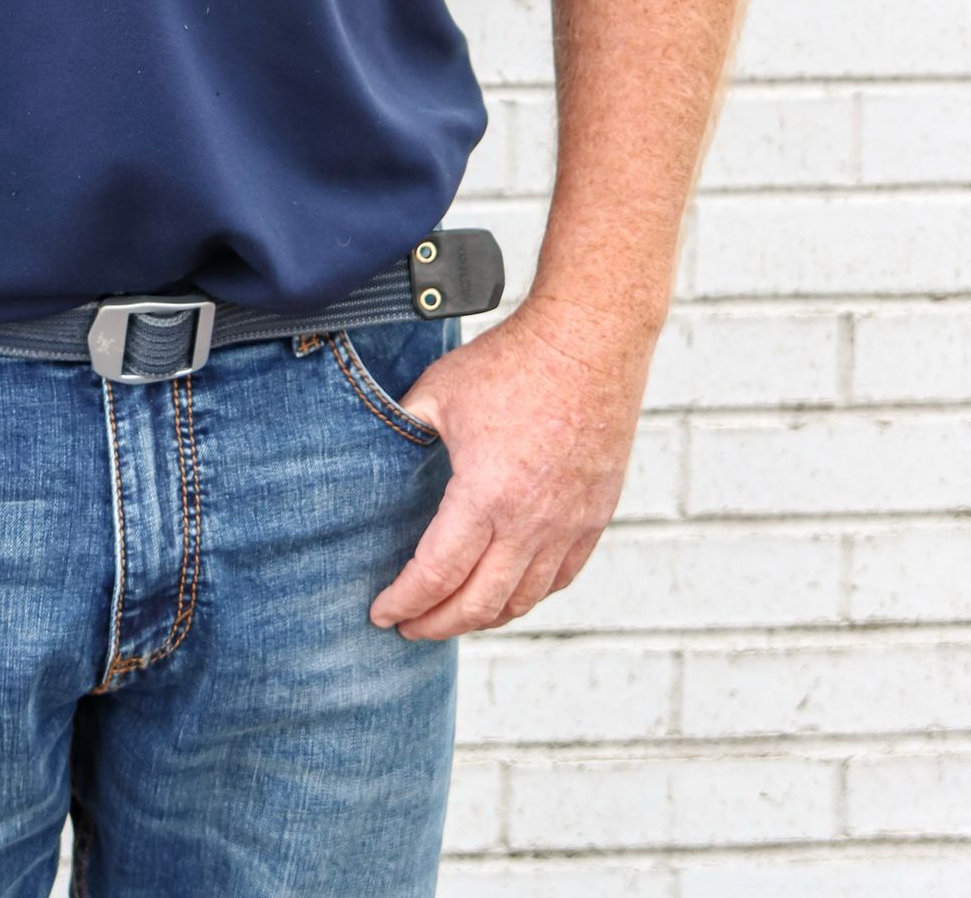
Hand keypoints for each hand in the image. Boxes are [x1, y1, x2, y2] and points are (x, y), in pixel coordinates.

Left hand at [367, 300, 647, 638]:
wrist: (588, 342)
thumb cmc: (512, 362)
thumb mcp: (438, 391)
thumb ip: (403, 428)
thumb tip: (375, 449)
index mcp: (486, 496)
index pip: (437, 575)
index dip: (404, 602)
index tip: (382, 613)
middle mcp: (531, 523)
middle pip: (478, 604)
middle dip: (436, 624)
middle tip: (410, 628)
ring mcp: (569, 525)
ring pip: (522, 600)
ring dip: (482, 617)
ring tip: (452, 616)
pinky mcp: (594, 516)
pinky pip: (559, 578)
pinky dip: (527, 596)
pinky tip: (507, 593)